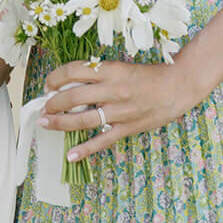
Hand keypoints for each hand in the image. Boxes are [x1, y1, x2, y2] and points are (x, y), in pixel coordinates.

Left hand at [39, 57, 196, 167]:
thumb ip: (100, 74)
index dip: (56, 77)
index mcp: (111, 70)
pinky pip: (102, 141)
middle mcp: (113, 90)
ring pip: (82, 120)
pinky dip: (85, 149)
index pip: (74, 71)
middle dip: (52, 102)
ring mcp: (120, 112)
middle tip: (43, 105)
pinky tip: (70, 155)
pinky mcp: (127, 128)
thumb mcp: (122, 66)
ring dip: (60, 122)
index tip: (49, 83)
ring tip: (45, 123)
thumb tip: (72, 81)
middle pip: (73, 97)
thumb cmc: (151, 74)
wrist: (179, 86)